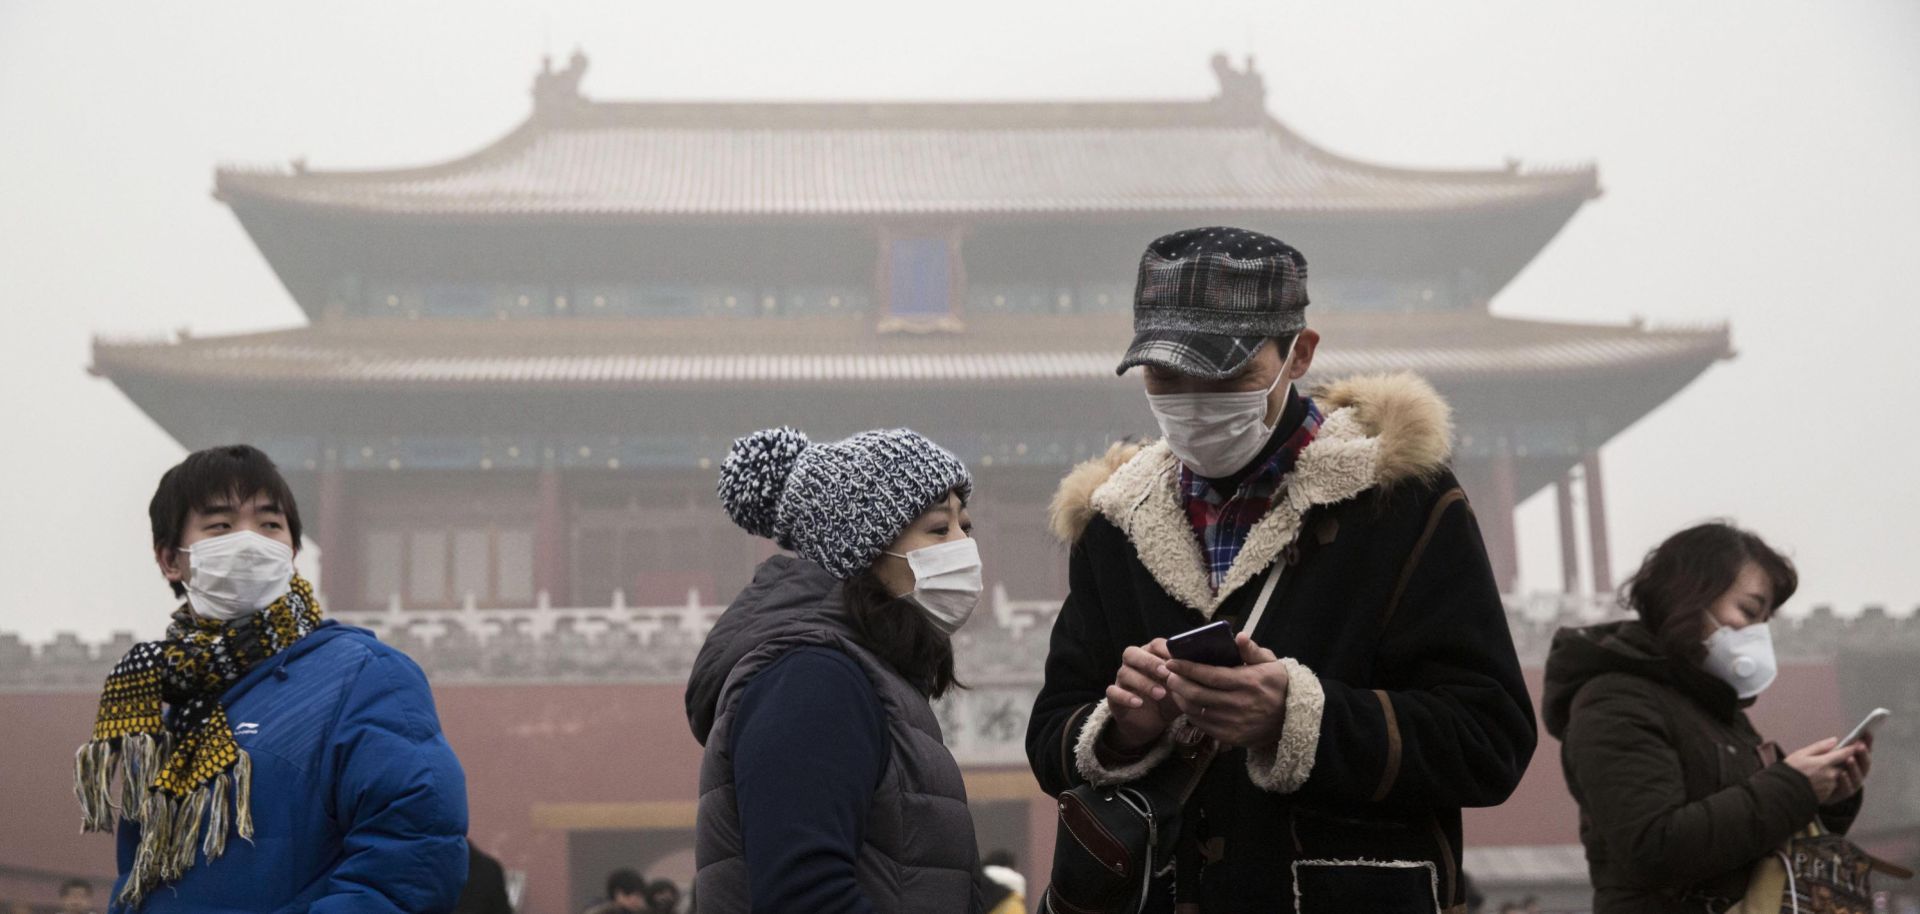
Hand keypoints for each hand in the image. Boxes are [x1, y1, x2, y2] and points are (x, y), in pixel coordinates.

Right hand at [1104, 639, 1180, 750]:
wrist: (1151, 723)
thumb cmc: (1169, 699)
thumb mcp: (1182, 688)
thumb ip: (1190, 678)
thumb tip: (1208, 669)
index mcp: (1151, 656)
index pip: (1154, 644)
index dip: (1165, 649)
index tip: (1178, 658)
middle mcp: (1133, 664)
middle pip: (1132, 652)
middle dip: (1149, 661)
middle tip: (1166, 672)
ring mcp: (1122, 680)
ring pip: (1124, 672)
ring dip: (1143, 682)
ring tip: (1160, 693)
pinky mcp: (1114, 697)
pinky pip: (1113, 692)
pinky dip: (1125, 696)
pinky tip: (1139, 703)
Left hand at [1160, 634, 1289, 747]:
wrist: (1292, 719)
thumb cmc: (1277, 686)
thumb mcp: (1271, 664)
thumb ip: (1252, 650)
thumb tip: (1238, 636)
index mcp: (1248, 682)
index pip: (1210, 675)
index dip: (1188, 668)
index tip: (1172, 661)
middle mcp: (1240, 704)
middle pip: (1198, 694)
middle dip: (1178, 682)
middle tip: (1168, 674)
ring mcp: (1235, 723)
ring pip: (1197, 710)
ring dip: (1180, 698)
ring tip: (1174, 687)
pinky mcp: (1231, 737)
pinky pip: (1203, 725)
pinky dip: (1191, 713)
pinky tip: (1187, 703)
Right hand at [1786, 736, 1869, 803]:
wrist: (1783, 791)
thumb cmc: (1790, 770)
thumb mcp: (1801, 754)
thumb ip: (1820, 747)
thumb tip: (1835, 741)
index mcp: (1824, 762)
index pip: (1844, 753)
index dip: (1852, 748)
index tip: (1858, 743)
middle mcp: (1830, 774)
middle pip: (1844, 766)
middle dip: (1846, 761)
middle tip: (1844, 756)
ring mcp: (1830, 785)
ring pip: (1839, 776)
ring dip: (1837, 772)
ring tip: (1825, 769)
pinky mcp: (1828, 794)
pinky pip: (1834, 785)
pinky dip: (1831, 781)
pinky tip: (1820, 779)